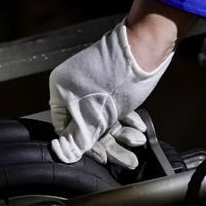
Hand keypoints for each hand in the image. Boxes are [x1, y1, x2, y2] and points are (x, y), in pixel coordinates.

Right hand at [48, 0, 193, 165]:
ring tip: (136, 141)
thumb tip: (64, 155)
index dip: (80, 144)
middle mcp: (74, 87)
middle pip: (88, 125)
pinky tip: (138, 128)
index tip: (98, 157)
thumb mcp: (94, 116)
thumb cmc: (116, 76)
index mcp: (61, 90)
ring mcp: (94, 85)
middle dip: (110, 142)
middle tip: (126, 157)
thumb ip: (78, 138)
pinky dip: (127, 119)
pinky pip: (115, 108)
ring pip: (105, 118)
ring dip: (122, 133)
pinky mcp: (112, 84)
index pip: (64, 127)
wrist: (145, 47)